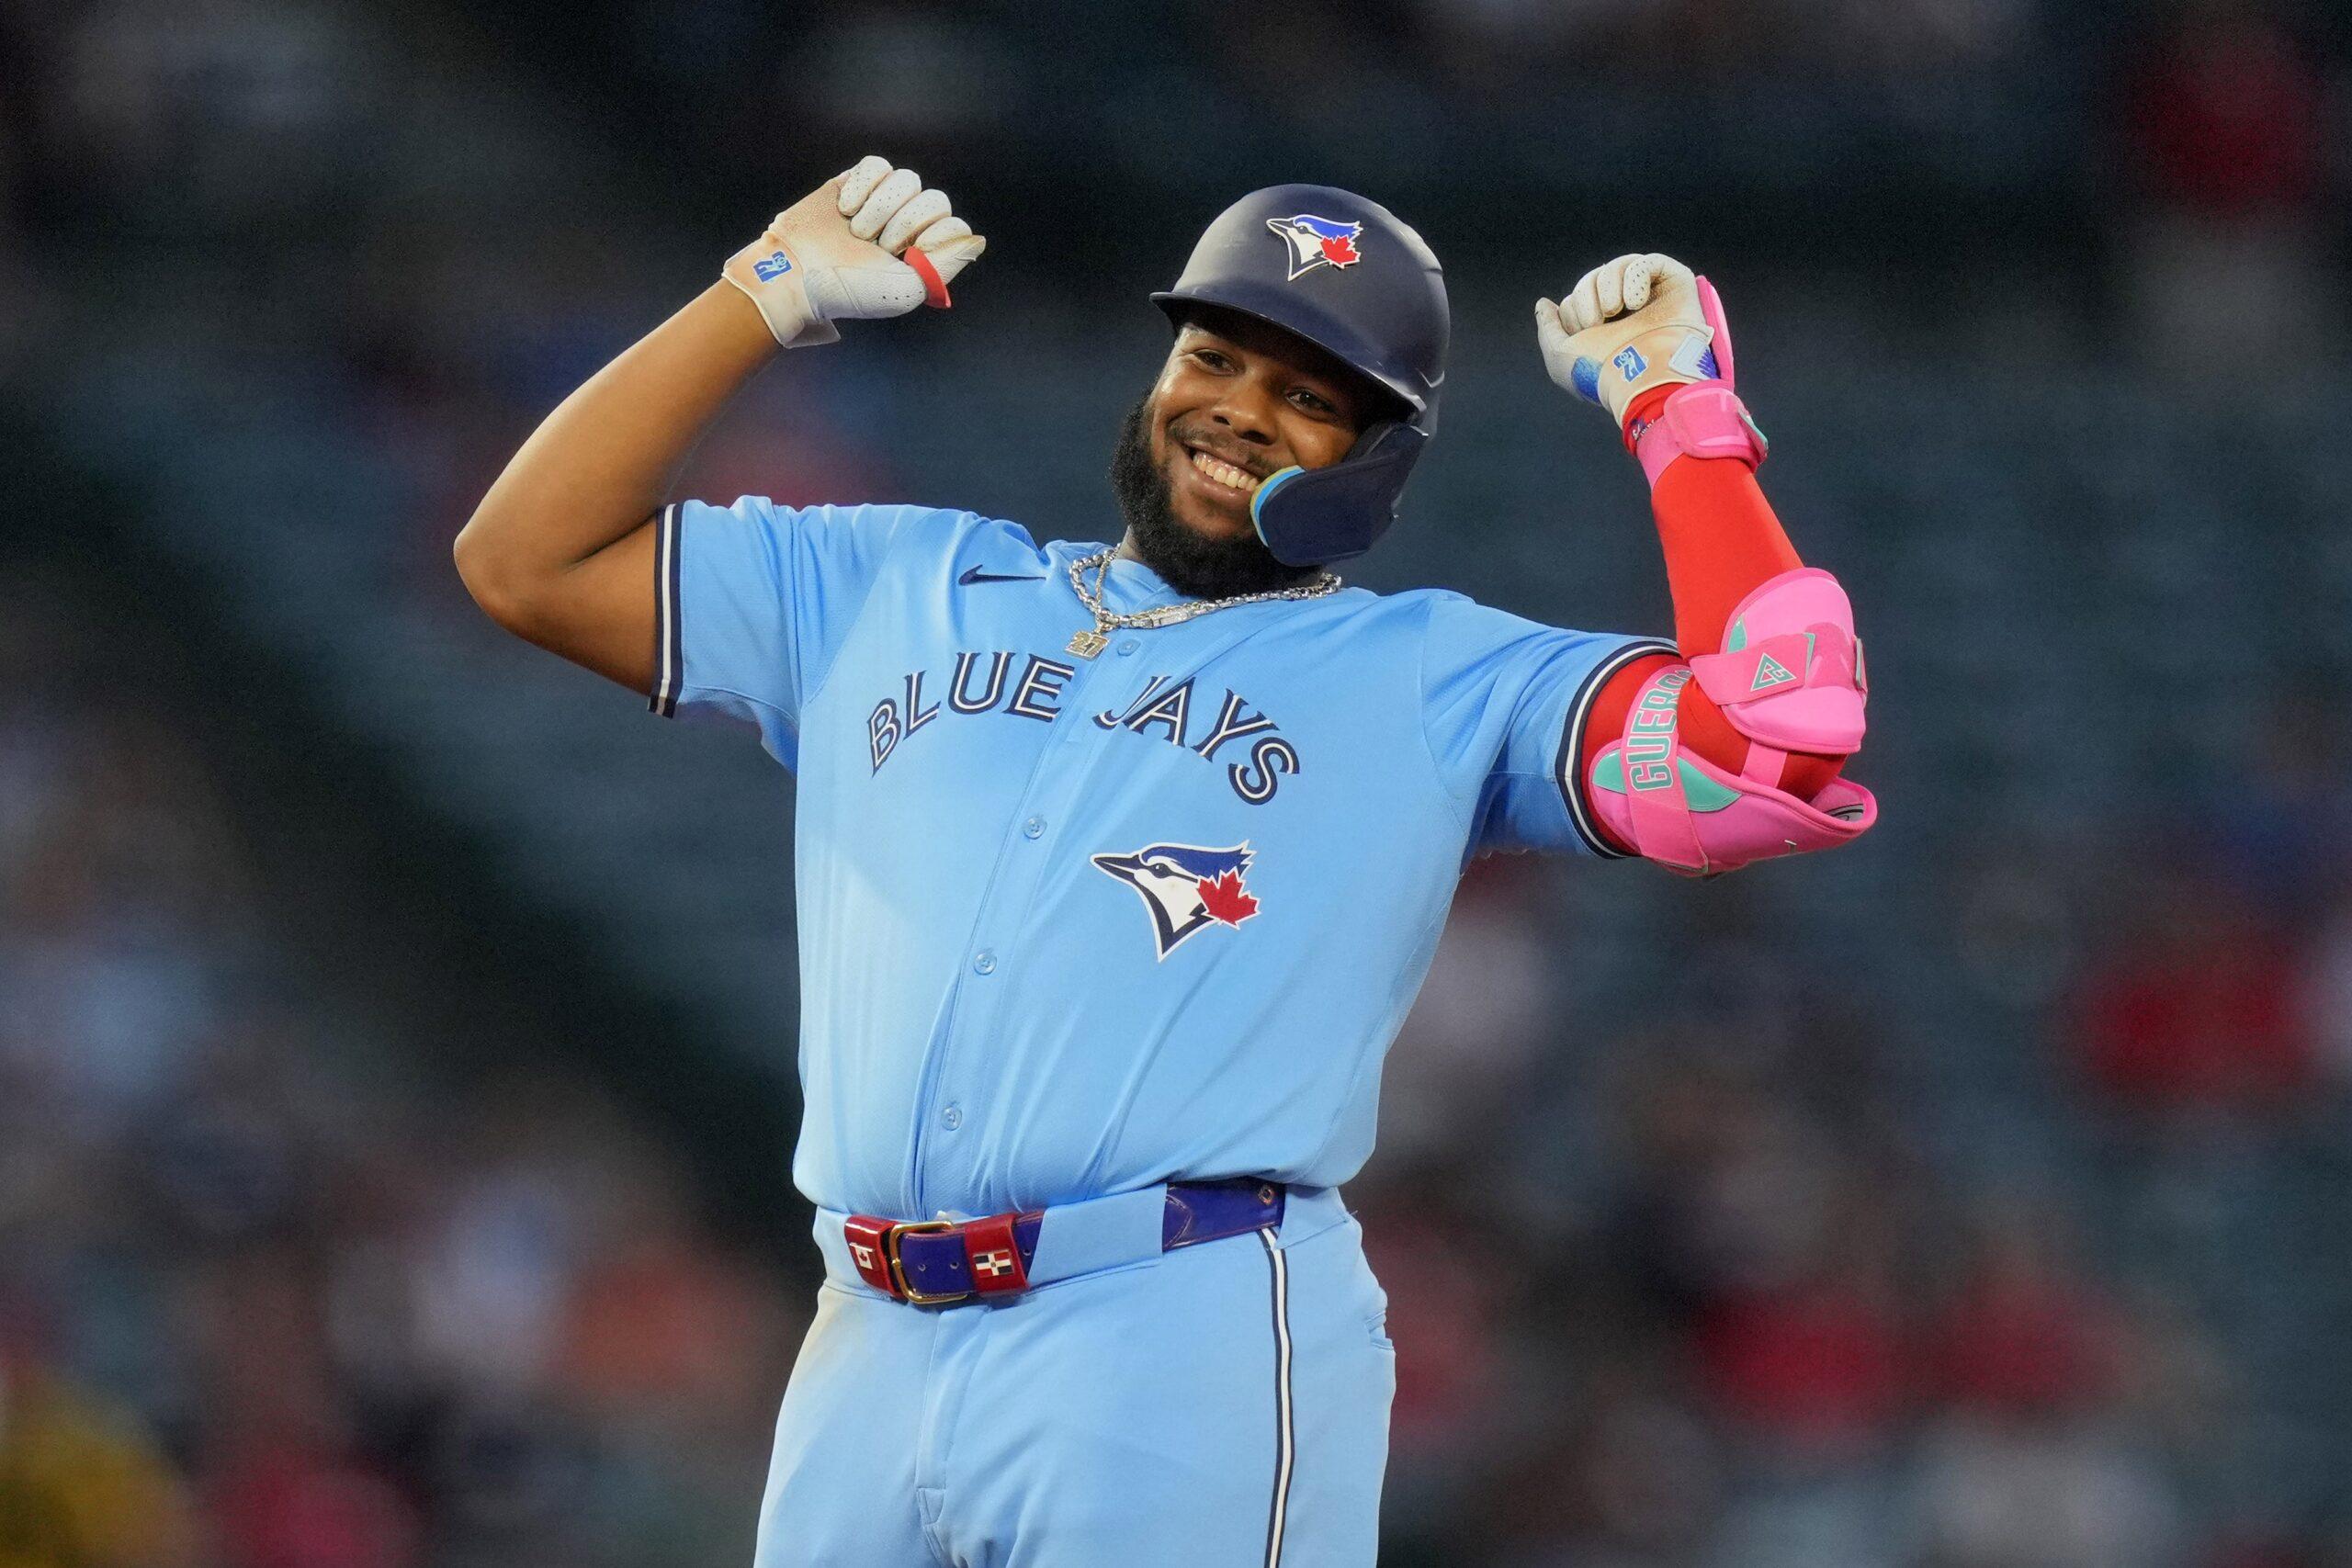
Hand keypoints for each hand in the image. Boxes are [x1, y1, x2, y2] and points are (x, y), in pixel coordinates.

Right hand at [724, 154, 986, 348]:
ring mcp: (882, 201)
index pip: (953, 225)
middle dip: (905, 223)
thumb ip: (947, 263)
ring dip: (881, 207)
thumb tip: (978, 239)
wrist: (798, 273)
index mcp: (924, 253)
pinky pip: (877, 165)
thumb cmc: (852, 291)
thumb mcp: (909, 288)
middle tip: (877, 246)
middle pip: (934, 199)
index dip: (933, 237)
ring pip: (907, 179)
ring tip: (857, 231)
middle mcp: (907, 225)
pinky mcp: (855, 182)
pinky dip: (862, 186)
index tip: (907, 255)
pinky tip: (845, 208)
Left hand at [1534, 253, 1731, 432]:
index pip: (1576, 300)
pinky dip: (1634, 277)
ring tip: (1615, 311)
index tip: (1584, 334)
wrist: (1639, 378)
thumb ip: (1549, 328)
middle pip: (1592, 280)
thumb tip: (1544, 303)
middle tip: (1597, 324)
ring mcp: (1653, 297)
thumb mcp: (1559, 355)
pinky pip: (1647, 262)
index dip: (1573, 313)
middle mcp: (1627, 313)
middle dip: (1586, 298)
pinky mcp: (1675, 283)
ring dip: (1607, 287)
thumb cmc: (1600, 373)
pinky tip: (1635, 303)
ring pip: (1617, 267)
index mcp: (1602, 329)